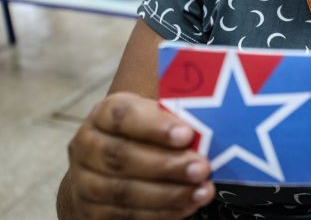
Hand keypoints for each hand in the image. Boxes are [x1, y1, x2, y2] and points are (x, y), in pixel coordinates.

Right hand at [65, 92, 214, 218]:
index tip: (187, 134)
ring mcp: (84, 181)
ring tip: (202, 191)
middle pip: (122, 156)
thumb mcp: (155, 116)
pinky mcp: (91, 211)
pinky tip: (187, 206)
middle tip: (202, 168)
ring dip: (168, 194)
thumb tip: (212, 118)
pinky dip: (160, 213)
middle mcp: (87, 146)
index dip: (154, 126)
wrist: (109, 166)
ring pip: (123, 191)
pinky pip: (125, 216)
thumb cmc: (145, 133)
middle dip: (167, 165)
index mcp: (103, 114)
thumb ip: (174, 116)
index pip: (122, 115)